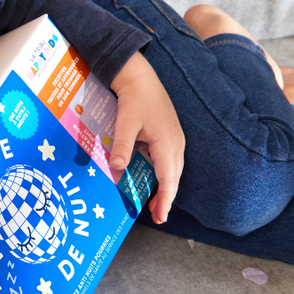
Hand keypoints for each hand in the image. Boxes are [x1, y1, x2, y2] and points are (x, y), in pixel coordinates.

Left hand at [108, 52, 184, 223]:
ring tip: (155, 205)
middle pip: (174, 177)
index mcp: (167, 142)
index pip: (169, 179)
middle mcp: (176, 143)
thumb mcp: (124, 123)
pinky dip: (163, 174)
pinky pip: (168, 160)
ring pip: (172, 169)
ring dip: (165, 186)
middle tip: (157, 217)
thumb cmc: (134, 98)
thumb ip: (121, 147)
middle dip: (166, 198)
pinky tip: (153, 180)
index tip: (161, 216)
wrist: (140, 77)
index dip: (165, 199)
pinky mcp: (169, 135)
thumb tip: (117, 169)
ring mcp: (175, 138)